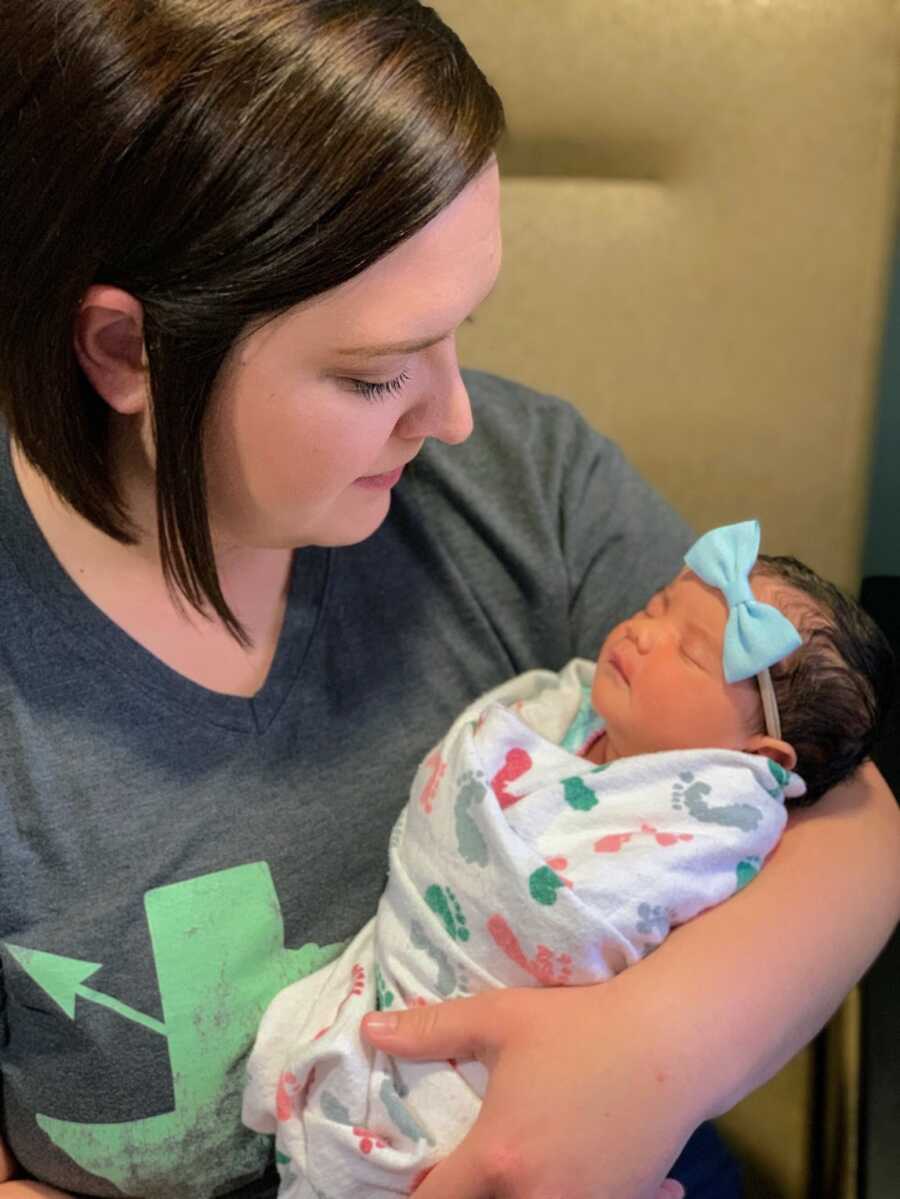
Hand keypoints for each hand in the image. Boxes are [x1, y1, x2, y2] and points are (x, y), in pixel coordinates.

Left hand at [362, 985, 695, 1198]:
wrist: (673, 1042)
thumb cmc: (582, 1025)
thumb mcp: (501, 1017)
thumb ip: (432, 1030)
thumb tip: (371, 1030)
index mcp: (497, 1159)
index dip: (417, 1194)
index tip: (419, 1177)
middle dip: (468, 1195)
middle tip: (464, 1171)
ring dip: (520, 1196)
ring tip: (520, 1167)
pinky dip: (579, 1196)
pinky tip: (584, 1175)